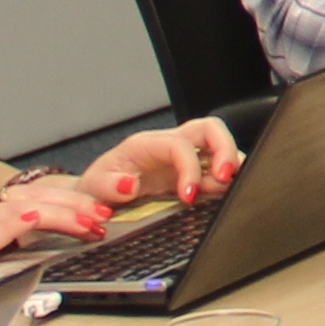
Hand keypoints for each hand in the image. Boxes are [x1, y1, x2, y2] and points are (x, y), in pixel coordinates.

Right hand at [0, 174, 115, 294]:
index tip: (98, 210)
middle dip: (75, 206)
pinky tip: (34, 219)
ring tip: (88, 222)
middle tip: (104, 215)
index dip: (69, 201)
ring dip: (60, 215)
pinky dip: (15, 222)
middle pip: (33, 195)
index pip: (34, 193)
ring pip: (20, 207)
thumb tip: (58, 239)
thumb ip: (11, 239)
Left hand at [82, 116, 243, 211]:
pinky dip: (226, 179)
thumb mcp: (93, 187)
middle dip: (225, 150)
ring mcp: (183, 158)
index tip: (188, 196)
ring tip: (231, 188)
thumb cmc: (97, 187)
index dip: (190, 168)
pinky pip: (217, 168)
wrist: (97, 194)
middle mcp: (169, 145)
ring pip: (219, 145)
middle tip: (227, 178)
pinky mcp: (190, 174)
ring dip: (231, 163)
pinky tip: (225, 194)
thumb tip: (129, 184)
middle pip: (210, 129)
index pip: (180, 145)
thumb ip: (108, 185)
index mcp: (147, 144)